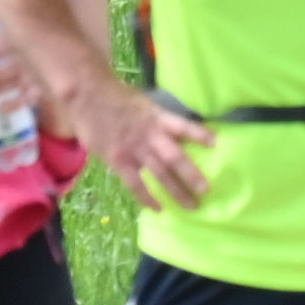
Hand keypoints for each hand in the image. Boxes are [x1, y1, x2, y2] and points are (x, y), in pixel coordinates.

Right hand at [82, 85, 219, 210]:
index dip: (200, 134)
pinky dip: (147, 197)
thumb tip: (175, 134)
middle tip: (207, 191)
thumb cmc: (115, 97)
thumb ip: (157, 119)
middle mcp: (150, 134)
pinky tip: (159, 208)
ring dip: (177, 191)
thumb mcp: (143, 103)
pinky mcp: (118, 160)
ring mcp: (134, 149)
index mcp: (158, 117)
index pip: (183, 126)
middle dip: (192, 175)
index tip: (216, 143)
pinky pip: (136, 183)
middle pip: (175, 157)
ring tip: (192, 206)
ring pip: (160, 174)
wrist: (88, 95)